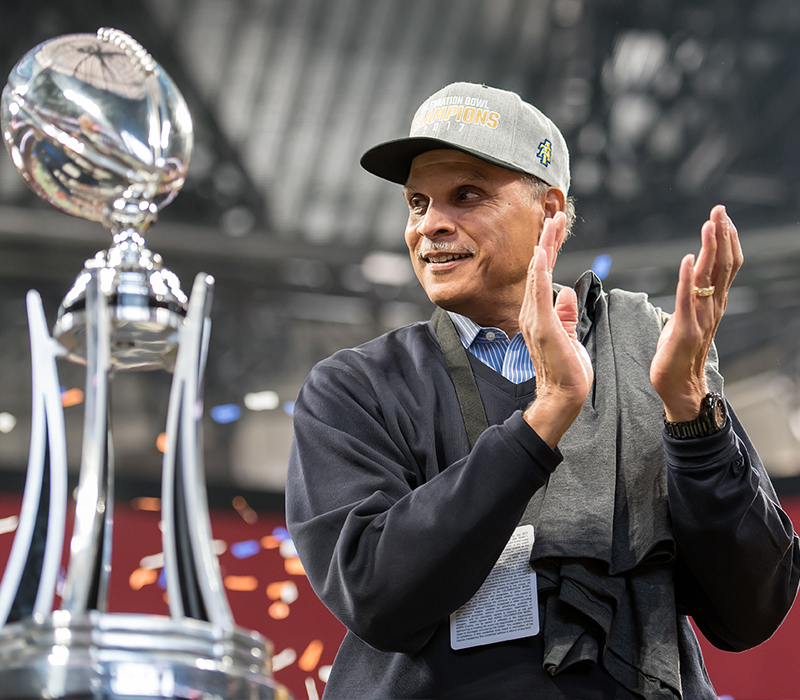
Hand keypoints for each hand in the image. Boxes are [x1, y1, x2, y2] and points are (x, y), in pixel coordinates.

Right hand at [520, 212, 593, 447]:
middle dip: (547, 240)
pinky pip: (538, 294)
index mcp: (539, 314)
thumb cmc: (567, 371)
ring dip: (544, 248)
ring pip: (537, 275)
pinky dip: (539, 272)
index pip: (545, 275)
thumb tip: (567, 294)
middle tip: (555, 214)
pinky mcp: (541, 327)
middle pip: (538, 269)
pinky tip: (540, 253)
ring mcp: (534, 319)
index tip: (556, 228)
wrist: (562, 397)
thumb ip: (566, 314)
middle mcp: (532, 313)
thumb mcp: (570, 335)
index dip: (551, 250)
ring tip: (551, 224)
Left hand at [650, 205, 742, 420]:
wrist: (678, 385)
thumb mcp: (687, 316)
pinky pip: (688, 299)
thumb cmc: (679, 351)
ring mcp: (701, 318)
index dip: (725, 239)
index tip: (721, 216)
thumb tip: (690, 275)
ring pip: (710, 277)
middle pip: (723, 265)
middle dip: (721, 235)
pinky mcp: (686, 329)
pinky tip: (689, 259)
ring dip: (710, 249)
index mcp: (714, 302)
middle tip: (719, 210)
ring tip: (709, 224)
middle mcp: (713, 307)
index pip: (726, 265)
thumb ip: (692, 296)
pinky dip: (688, 278)